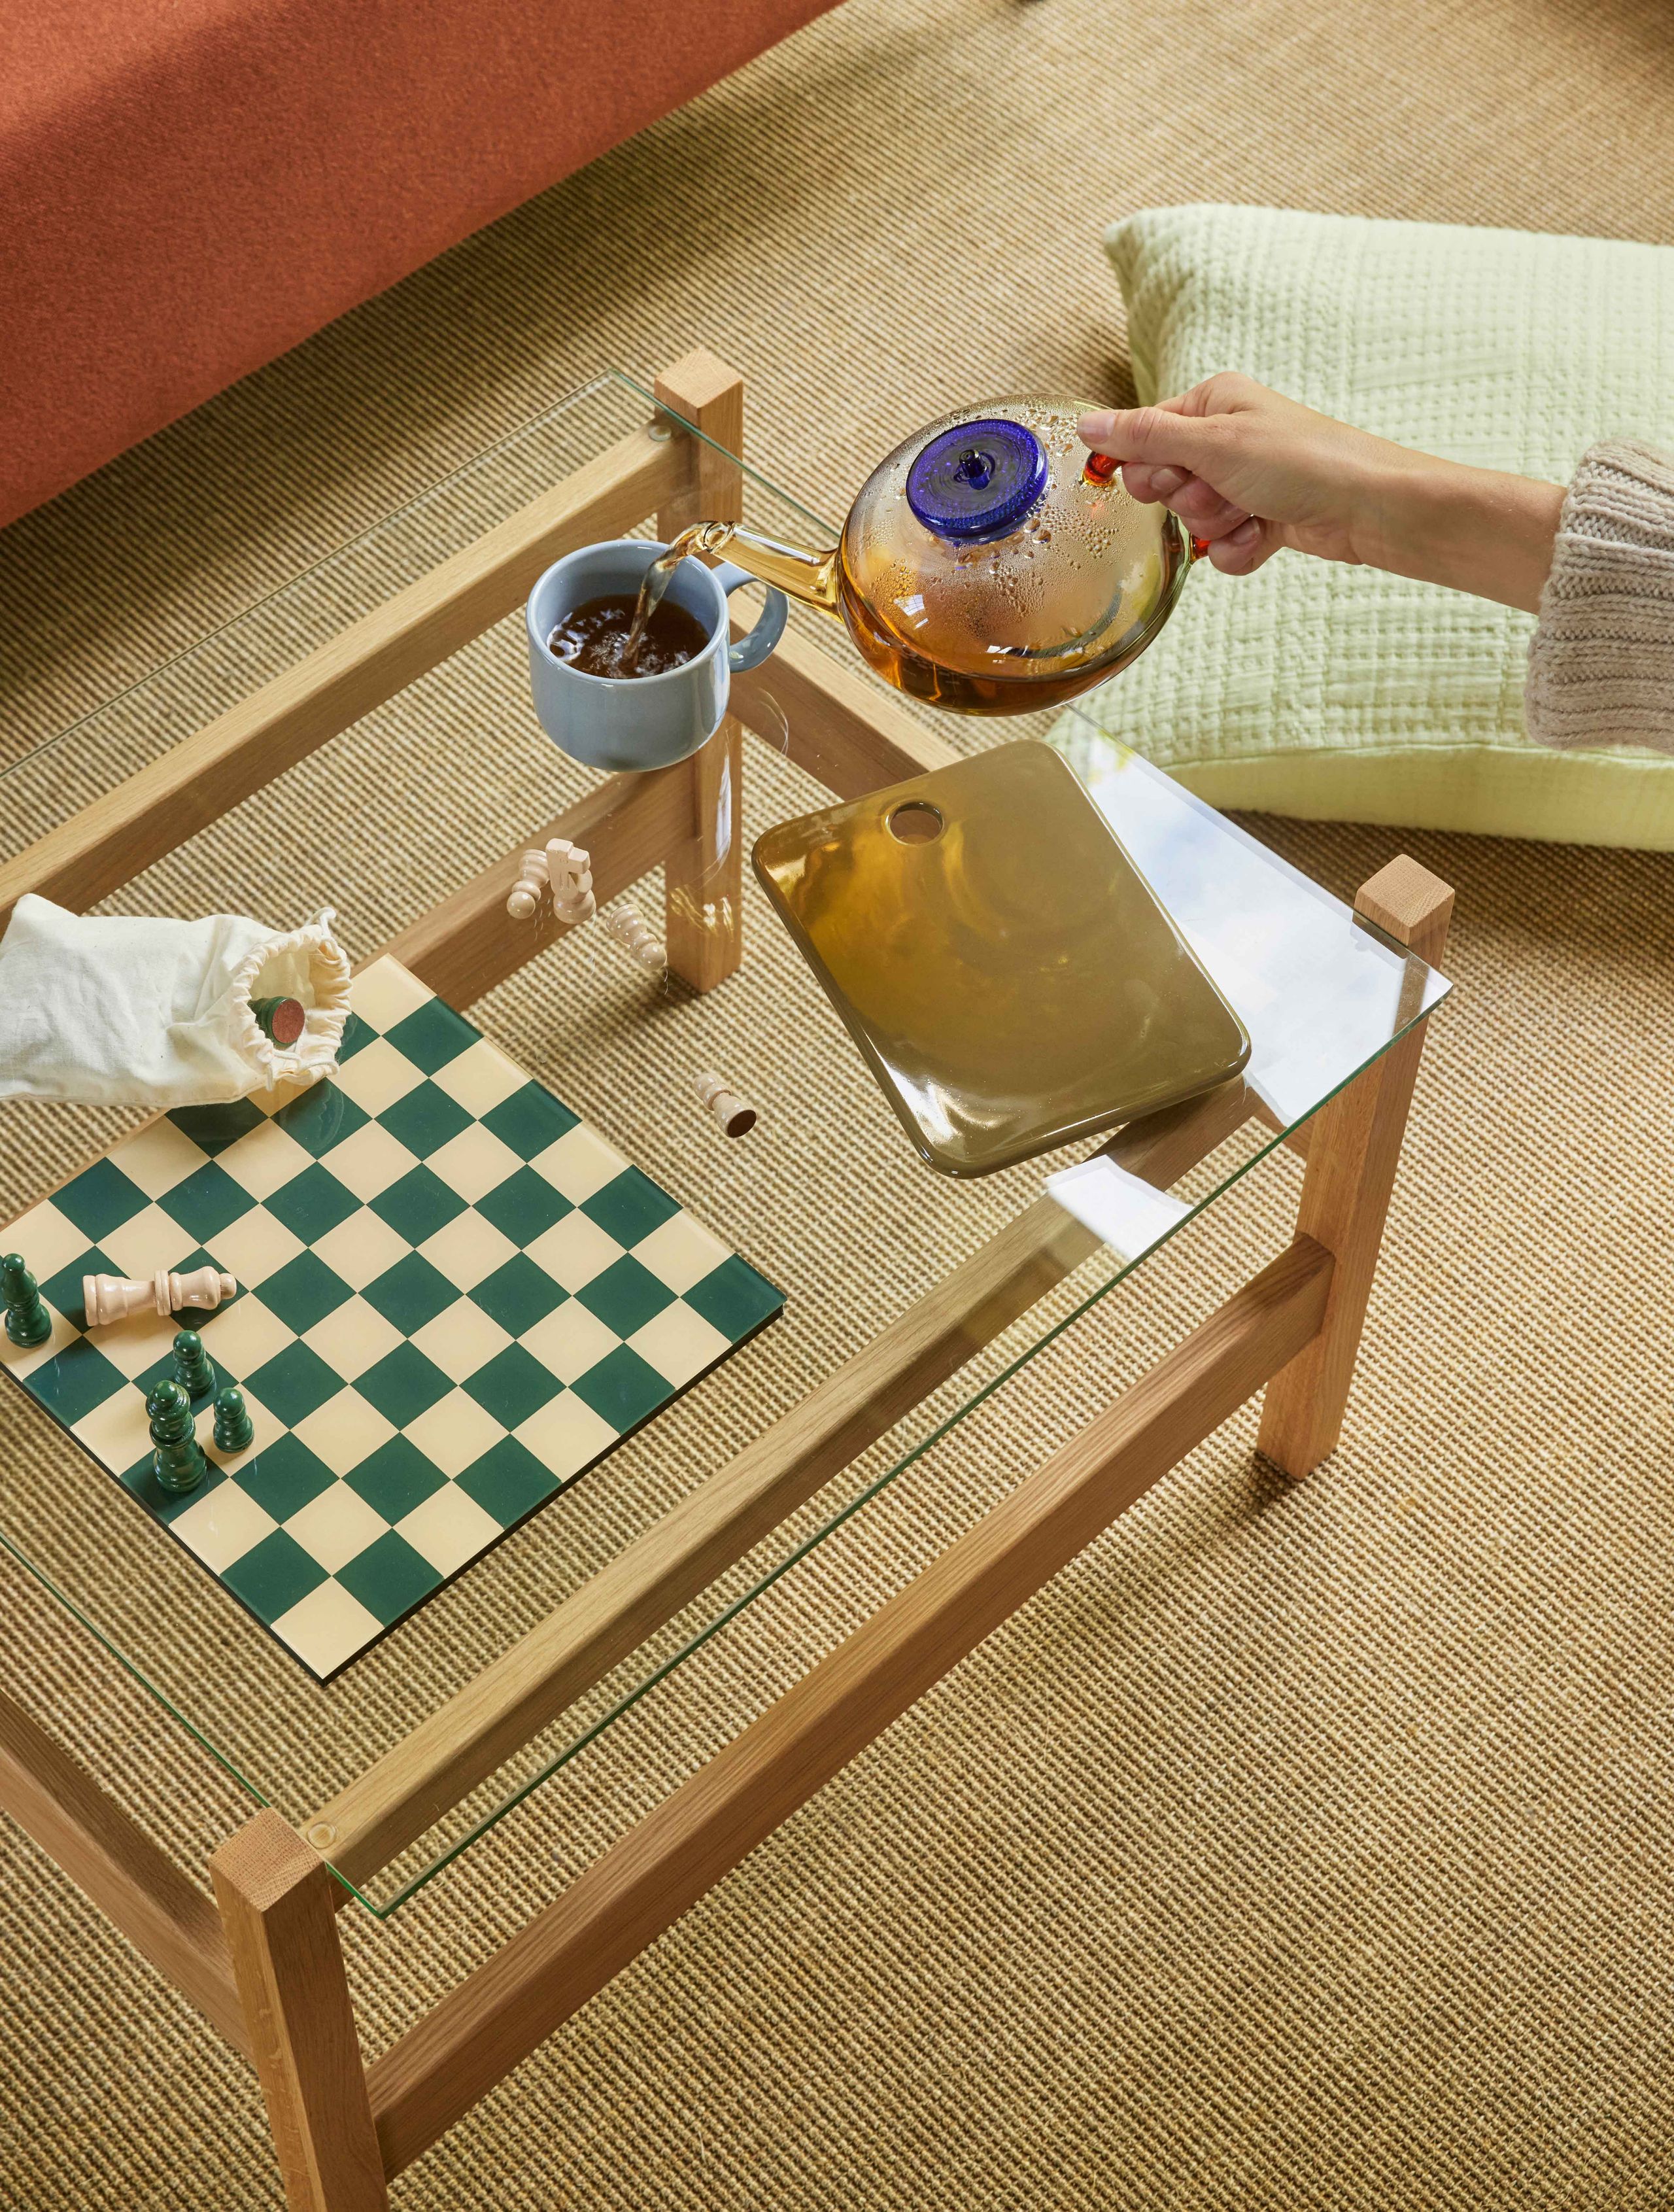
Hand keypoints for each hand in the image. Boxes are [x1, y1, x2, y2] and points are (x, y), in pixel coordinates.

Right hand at [1078, 372, 1564, 614]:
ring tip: (1253, 511)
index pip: (1144, 435)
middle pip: (1164, 480)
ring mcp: (1244, 481)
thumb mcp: (1213, 443)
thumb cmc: (1303, 461)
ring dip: (1216, 524)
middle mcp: (1226, 437)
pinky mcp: (1261, 518)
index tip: (1169, 475)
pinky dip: (1237, 548)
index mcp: (1212, 403)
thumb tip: (1086, 422)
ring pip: (1192, 518)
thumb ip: (1143, 436)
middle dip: (1188, 497)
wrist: (1368, 507)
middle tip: (1221, 490)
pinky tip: (1264, 536)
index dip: (1148, 466)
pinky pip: (1221, 546)